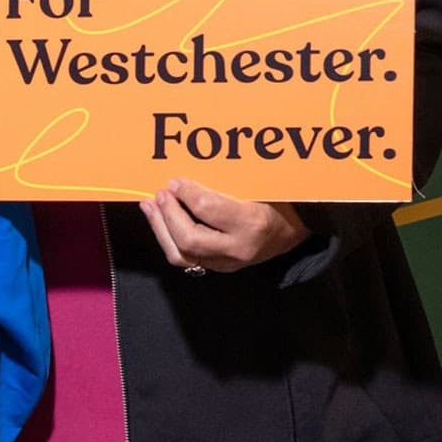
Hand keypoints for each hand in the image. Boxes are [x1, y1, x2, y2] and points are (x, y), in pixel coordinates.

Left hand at [141, 178, 308, 272]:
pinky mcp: (218, 268)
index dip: (186, 193)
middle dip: (169, 214)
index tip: (175, 180)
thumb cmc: (275, 201)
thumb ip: (223, 181)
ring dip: (160, 227)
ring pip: (182, 254)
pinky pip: (185, 258)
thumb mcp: (258, 186)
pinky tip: (158, 219)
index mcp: (252, 223)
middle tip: (161, 193)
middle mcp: (238, 248)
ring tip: (149, 205)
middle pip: (190, 238)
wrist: (291, 232)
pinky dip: (166, 238)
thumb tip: (187, 173)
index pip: (208, 209)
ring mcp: (228, 263)